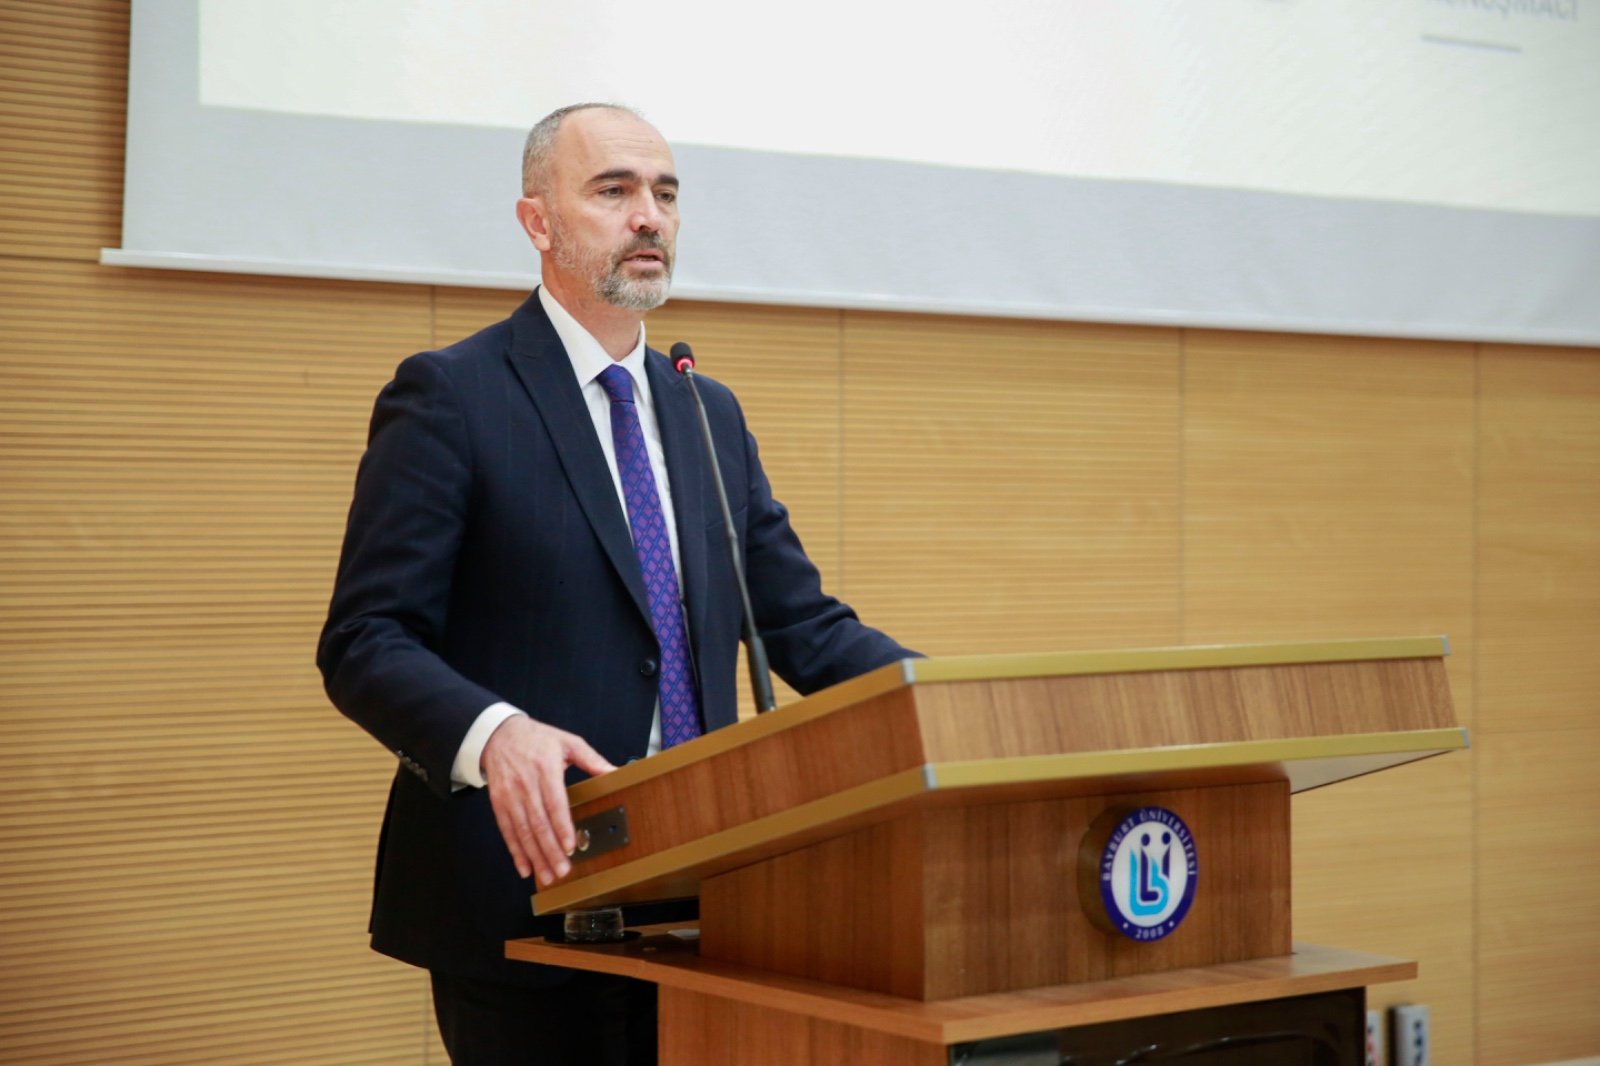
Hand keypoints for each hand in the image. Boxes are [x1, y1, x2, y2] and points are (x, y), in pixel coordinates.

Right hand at [480, 715, 615, 884]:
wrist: (499, 735)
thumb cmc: (538, 739)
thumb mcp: (568, 742)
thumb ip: (592, 759)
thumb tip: (615, 772)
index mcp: (545, 768)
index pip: (554, 802)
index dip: (561, 827)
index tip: (570, 846)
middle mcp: (525, 784)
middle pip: (538, 823)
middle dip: (550, 850)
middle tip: (562, 870)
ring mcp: (510, 795)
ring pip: (523, 831)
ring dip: (535, 856)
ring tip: (547, 875)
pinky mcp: (498, 804)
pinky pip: (507, 831)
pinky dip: (515, 852)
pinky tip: (525, 868)